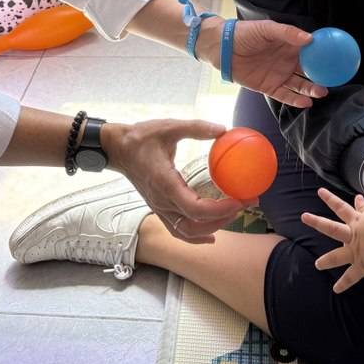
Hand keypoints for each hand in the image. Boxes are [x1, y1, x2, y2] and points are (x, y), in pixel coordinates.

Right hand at [102, 119, 246, 242]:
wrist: (117, 149)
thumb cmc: (141, 137)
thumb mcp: (169, 127)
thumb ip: (196, 127)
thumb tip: (223, 129)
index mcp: (165, 183)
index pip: (195, 209)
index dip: (219, 209)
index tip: (239, 200)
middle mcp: (161, 201)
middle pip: (195, 224)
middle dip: (224, 217)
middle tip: (246, 203)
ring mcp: (158, 207)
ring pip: (186, 231)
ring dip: (212, 228)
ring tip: (233, 215)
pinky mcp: (157, 208)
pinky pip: (177, 230)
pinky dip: (195, 236)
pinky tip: (211, 234)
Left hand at [199, 18, 327, 107]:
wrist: (223, 49)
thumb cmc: (245, 34)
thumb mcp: (267, 28)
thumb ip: (287, 33)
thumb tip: (310, 38)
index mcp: (289, 46)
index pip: (311, 52)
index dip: (324, 55)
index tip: (338, 59)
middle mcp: (287, 61)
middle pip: (309, 71)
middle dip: (322, 76)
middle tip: (334, 80)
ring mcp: (279, 75)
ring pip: (300, 85)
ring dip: (311, 89)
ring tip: (322, 92)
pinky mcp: (269, 88)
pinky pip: (285, 96)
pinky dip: (296, 100)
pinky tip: (307, 102)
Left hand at [301, 188, 363, 292]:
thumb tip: (357, 197)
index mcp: (358, 222)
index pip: (342, 207)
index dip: (330, 199)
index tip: (320, 192)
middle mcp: (353, 236)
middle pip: (331, 228)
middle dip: (317, 222)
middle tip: (304, 216)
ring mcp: (355, 251)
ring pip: (337, 256)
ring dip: (326, 261)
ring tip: (318, 264)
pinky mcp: (362, 266)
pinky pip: (351, 277)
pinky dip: (344, 284)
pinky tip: (336, 290)